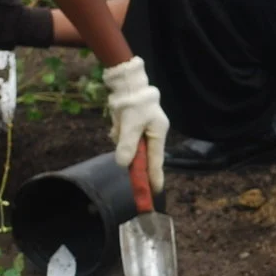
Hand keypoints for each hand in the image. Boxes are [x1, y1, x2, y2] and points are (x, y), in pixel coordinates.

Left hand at [103, 56, 169, 190]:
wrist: (126, 82)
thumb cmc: (133, 102)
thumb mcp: (130, 123)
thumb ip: (127, 145)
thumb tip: (124, 164)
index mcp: (158, 133)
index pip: (156, 161)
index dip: (154, 178)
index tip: (154, 193)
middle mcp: (152, 134)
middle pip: (142, 155)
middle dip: (131, 155)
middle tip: (126, 161)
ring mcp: (142, 131)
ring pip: (130, 146)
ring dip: (121, 140)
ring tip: (119, 124)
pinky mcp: (132, 127)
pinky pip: (123, 138)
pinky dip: (118, 133)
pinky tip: (117, 122)